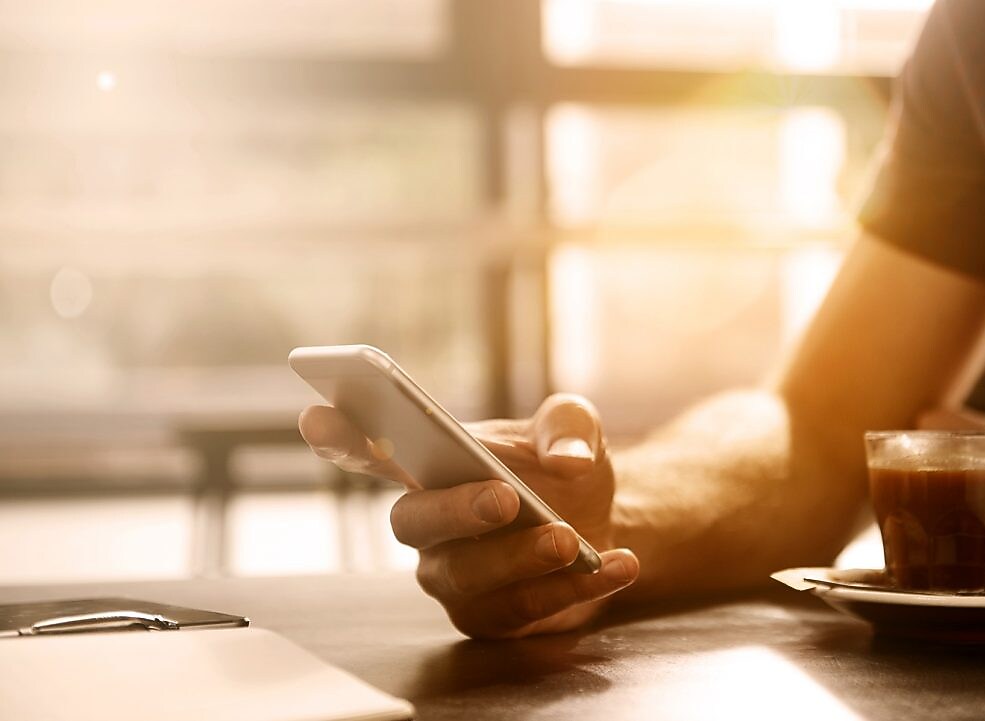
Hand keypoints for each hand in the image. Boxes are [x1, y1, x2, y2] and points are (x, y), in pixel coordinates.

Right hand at [298, 393, 638, 637]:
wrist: (610, 519)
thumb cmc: (566, 465)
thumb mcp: (575, 426)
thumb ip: (570, 426)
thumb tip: (569, 459)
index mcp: (431, 464)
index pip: (370, 450)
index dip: (339, 437)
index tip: (317, 417)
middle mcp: (429, 525)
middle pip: (412, 522)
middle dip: (455, 510)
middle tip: (505, 498)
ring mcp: (454, 577)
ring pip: (466, 577)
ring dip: (519, 558)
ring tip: (570, 541)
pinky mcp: (493, 618)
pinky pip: (523, 611)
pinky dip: (574, 588)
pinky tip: (617, 563)